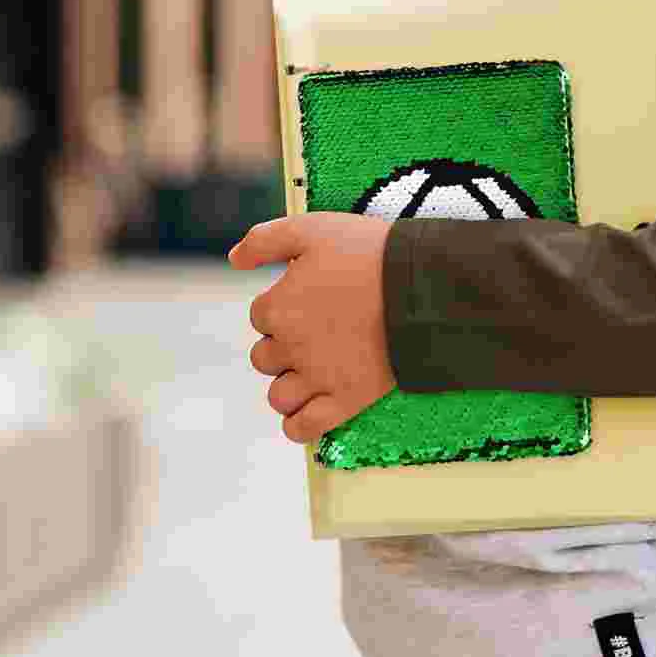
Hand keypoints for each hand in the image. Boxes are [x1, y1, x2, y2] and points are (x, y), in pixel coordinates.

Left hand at [228, 212, 396, 443]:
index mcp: (277, 307)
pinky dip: (298, 423)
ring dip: (288, 385)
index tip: (310, 299)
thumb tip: (234, 259)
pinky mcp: (344, 401)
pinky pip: (303, 428)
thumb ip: (264, 240)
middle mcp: (290, 347)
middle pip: (265, 358)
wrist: (421, 287)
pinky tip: (309, 409)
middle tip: (318, 332)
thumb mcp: (312, 229)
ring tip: (313, 372)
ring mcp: (317, 378)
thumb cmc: (369, 254)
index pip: (260, 316)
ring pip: (279, 396)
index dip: (283, 306)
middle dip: (283, 347)